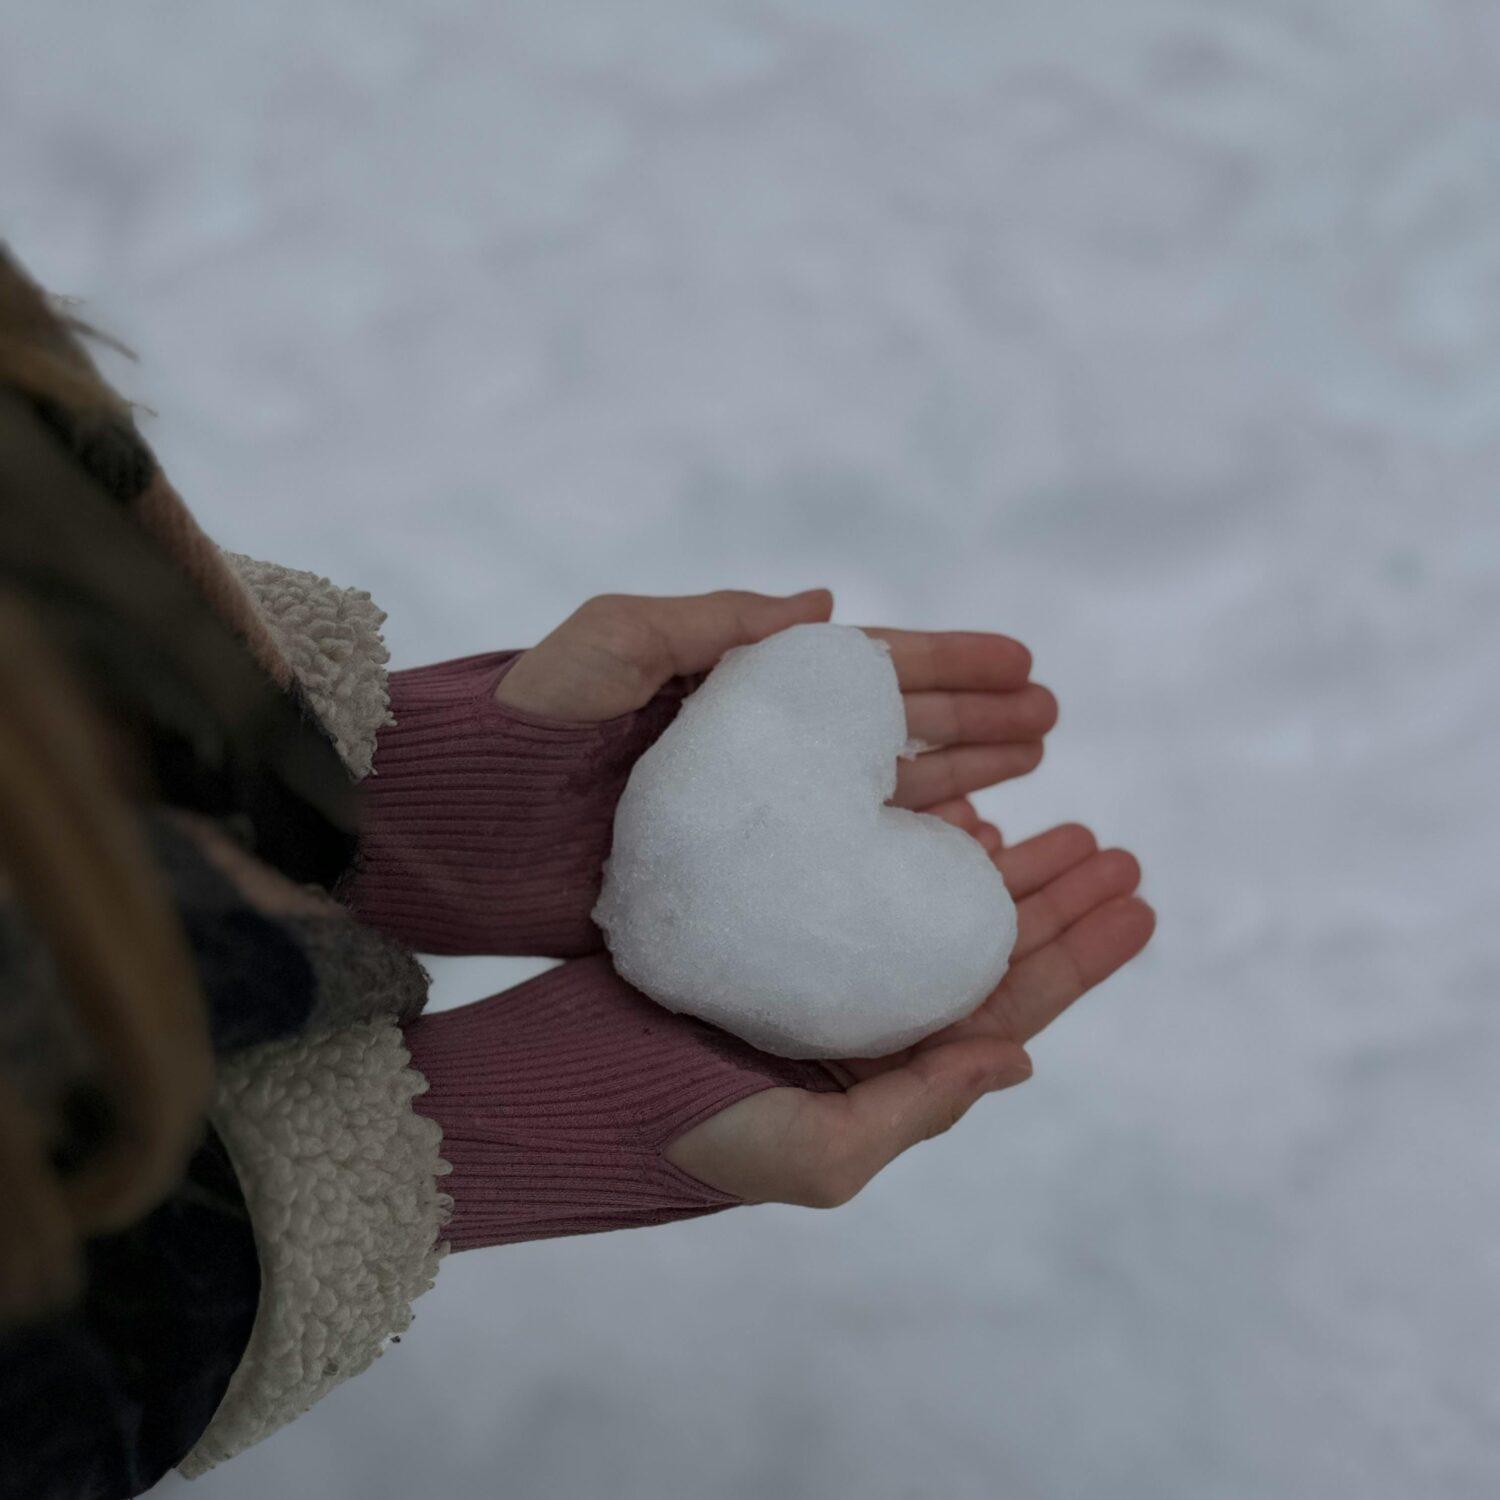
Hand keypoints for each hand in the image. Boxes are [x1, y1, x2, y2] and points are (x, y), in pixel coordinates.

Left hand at [496, 590, 1057, 808]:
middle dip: (975, 723)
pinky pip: (843, 860)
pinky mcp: (739, 877)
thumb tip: (826, 605)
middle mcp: (756, 747)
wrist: (463, 824)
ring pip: (881, 794)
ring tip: (1031, 781)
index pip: (866, 671)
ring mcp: (752, 814)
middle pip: (891, 731)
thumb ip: (719, 621)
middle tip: (1051, 726)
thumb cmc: (528, 721)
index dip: (950, 666)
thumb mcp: (617, 640)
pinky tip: (959, 853)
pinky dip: (903, 852)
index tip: (1024, 665)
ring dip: (957, 784)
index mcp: (737, 681)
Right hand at [664, 822, 1153, 1206]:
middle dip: (1058, 899)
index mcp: (898, 1073)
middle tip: (1114, 848)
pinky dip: (918, 844)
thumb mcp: (822, 1155)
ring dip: (1004, 867)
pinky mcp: (786, 924)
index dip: (1081, 956)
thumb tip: (1020, 1056)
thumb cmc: (699, 1135)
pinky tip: (961, 811)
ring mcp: (833, 970)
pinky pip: (871, 876)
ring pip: (941, 908)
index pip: (1011, 1007)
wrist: (584, 1087)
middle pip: (991, 948)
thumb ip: (922, 1107)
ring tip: (1060, 820)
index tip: (1139, 902)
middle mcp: (877, 1017)